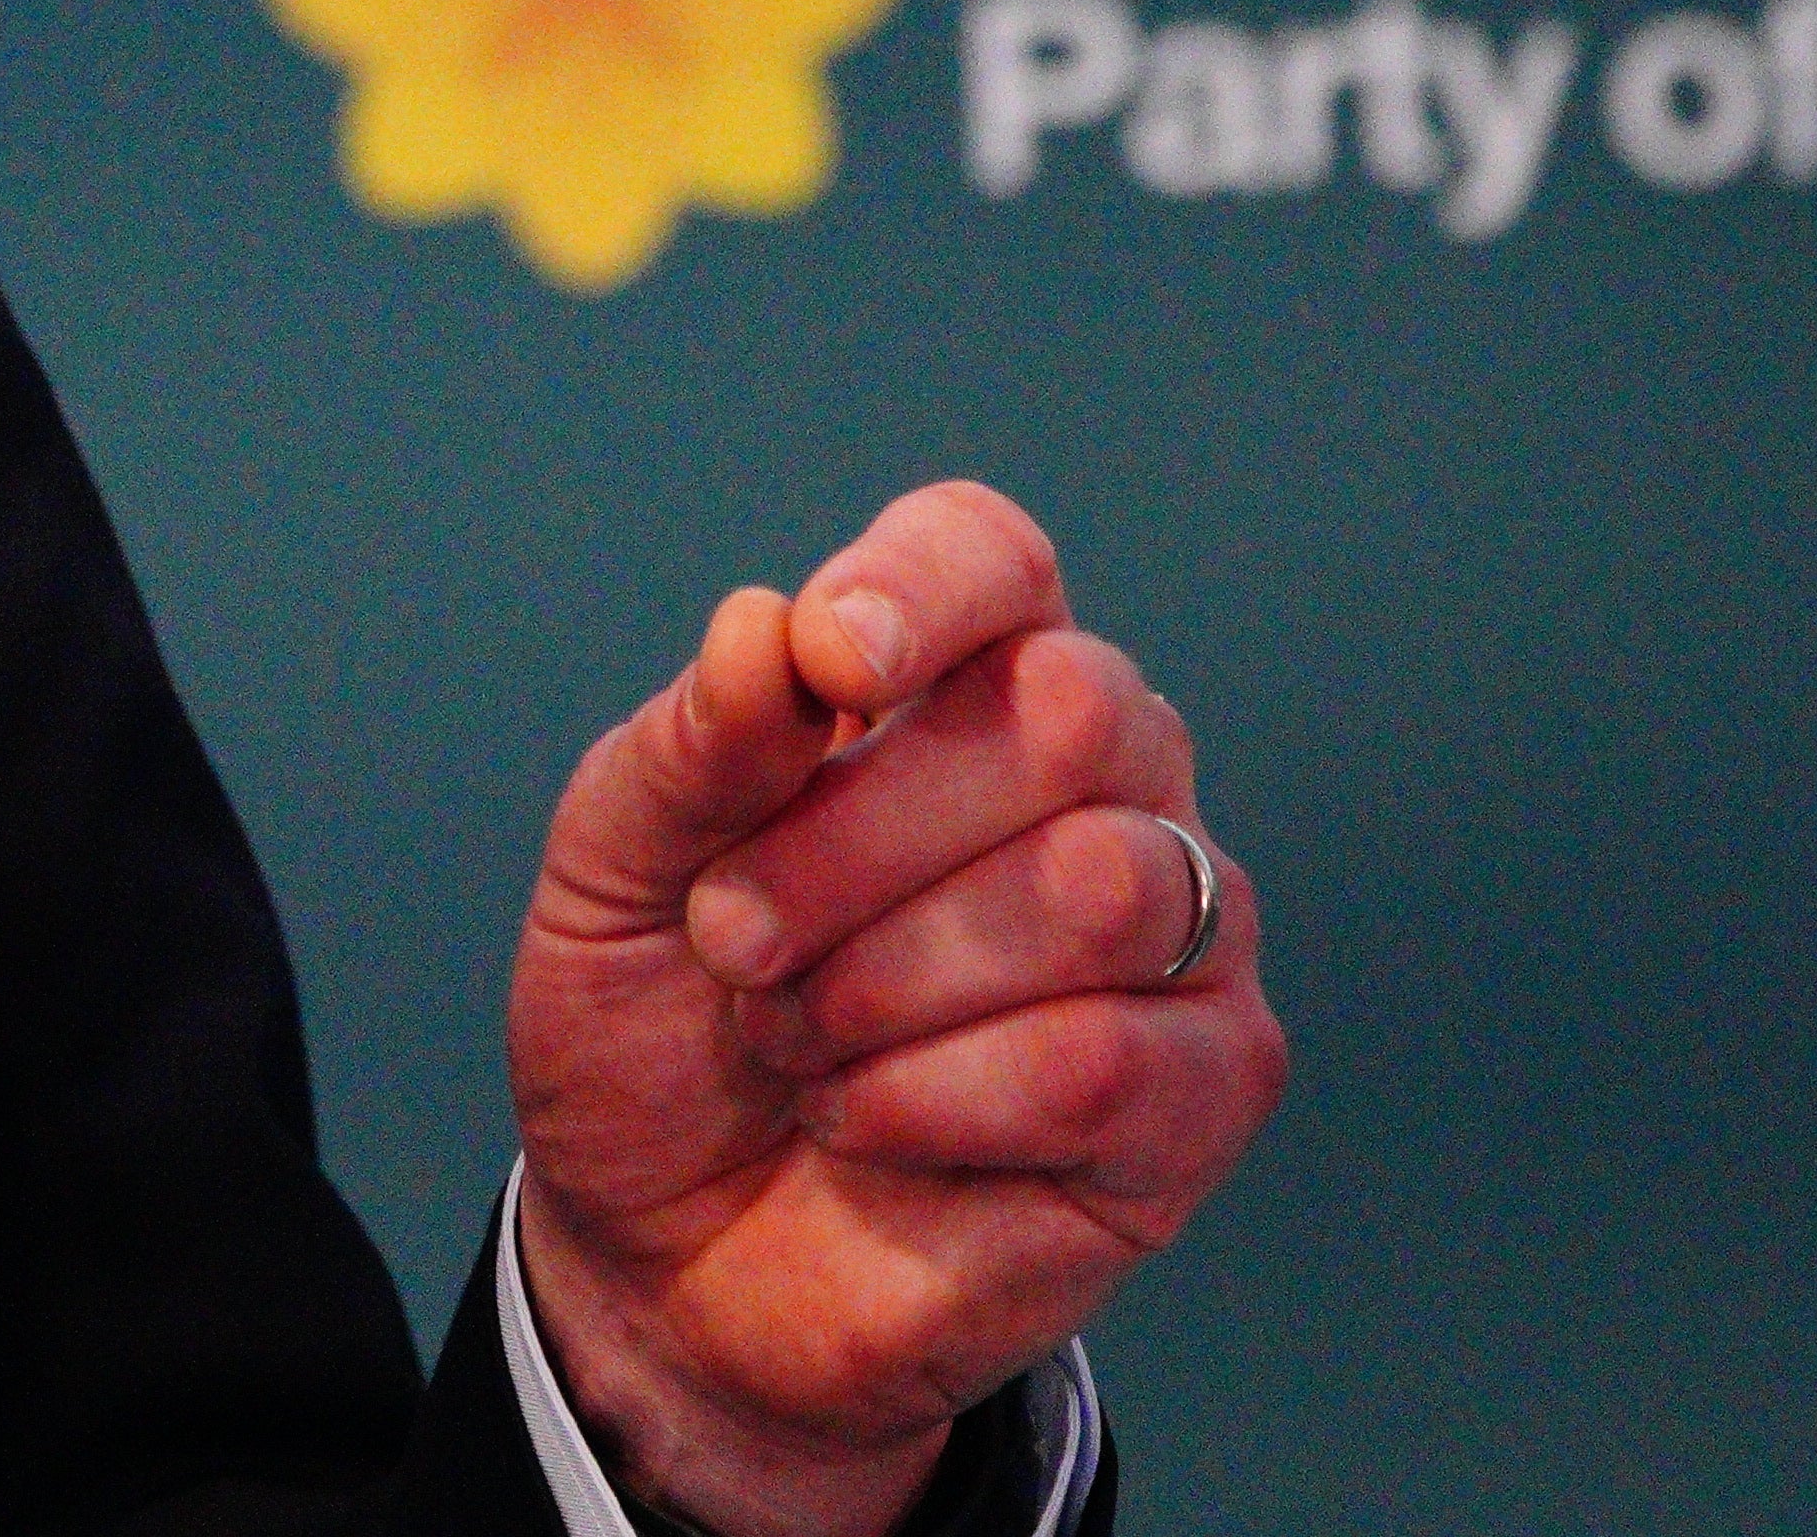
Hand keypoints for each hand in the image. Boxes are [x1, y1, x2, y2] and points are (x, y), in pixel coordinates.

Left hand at [503, 480, 1283, 1536]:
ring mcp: (1175, 929)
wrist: (667, 1257)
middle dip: (855, 838)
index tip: (834, 663)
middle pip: (1061, 709)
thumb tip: (773, 628)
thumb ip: (691, 747)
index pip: (991, 560)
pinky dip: (935, 1098)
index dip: (922, 588)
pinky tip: (863, 1123)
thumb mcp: (610, 875)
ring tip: (794, 1040)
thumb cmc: (658, 1028)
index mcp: (954, 682)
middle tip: (732, 942)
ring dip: (888, 980)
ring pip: (1095, 887)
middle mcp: (1100, 778)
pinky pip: (1104, 1061)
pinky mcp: (1205, 1089)